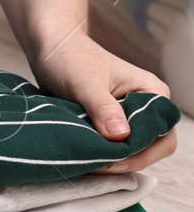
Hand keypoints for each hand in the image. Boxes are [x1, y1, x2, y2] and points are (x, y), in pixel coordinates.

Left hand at [31, 33, 177, 172]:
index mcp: (152, 93)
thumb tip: (120, 136)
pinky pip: (112, 144)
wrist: (49, 46)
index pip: (162, 138)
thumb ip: (103, 108)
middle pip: (149, 148)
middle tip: (94, 165)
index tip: (110, 161)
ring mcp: (128, 114)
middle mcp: (145, 105)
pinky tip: (83, 156)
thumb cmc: (69, 57)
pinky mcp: (109, 120)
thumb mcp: (85, 83)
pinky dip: (99, 152)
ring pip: (130, 148)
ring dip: (110, 159)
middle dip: (124, 160)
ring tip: (85, 161)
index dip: (139, 154)